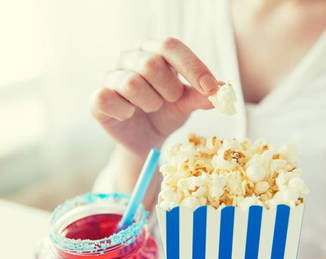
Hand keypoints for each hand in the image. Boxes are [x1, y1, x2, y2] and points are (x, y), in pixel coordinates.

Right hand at [90, 37, 217, 157]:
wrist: (146, 138)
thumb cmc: (166, 112)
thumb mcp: (186, 103)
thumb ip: (201, 95)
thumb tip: (223, 90)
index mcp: (153, 51)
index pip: (171, 46)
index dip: (193, 67)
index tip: (211, 90)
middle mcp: (130, 58)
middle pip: (151, 64)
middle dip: (170, 89)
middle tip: (171, 100)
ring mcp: (111, 77)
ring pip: (132, 83)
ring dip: (150, 103)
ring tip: (151, 108)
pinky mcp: (97, 99)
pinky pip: (108, 99)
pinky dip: (126, 112)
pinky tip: (130, 115)